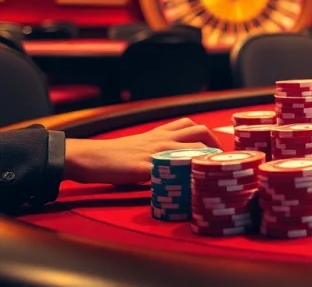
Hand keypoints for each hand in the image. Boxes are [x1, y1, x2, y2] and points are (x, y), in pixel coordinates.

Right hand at [65, 118, 220, 184]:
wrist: (90, 157)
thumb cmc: (113, 155)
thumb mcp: (140, 146)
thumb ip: (158, 151)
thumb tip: (174, 166)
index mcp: (160, 133)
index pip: (191, 125)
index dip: (208, 135)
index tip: (218, 149)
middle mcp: (162, 139)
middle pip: (200, 131)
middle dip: (216, 143)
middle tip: (220, 160)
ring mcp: (156, 152)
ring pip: (193, 146)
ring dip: (207, 156)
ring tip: (212, 171)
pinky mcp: (146, 168)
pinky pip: (172, 171)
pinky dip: (185, 177)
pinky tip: (193, 187)